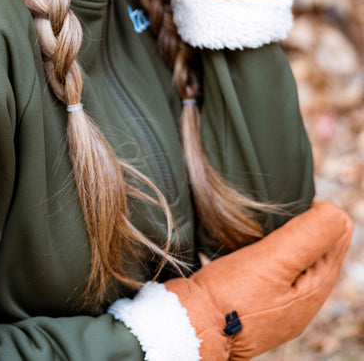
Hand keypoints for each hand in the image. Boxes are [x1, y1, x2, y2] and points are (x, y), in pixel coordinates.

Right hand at [165, 202, 352, 360]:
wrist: (190, 329)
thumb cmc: (230, 296)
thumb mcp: (274, 259)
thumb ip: (308, 236)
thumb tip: (338, 213)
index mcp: (311, 295)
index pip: (334, 249)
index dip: (325, 220)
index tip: (305, 199)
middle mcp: (298, 307)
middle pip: (317, 260)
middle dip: (311, 232)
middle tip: (296, 205)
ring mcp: (275, 310)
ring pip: (294, 268)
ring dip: (290, 244)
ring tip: (279, 222)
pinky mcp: (252, 309)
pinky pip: (273, 278)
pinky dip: (271, 258)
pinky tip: (256, 249)